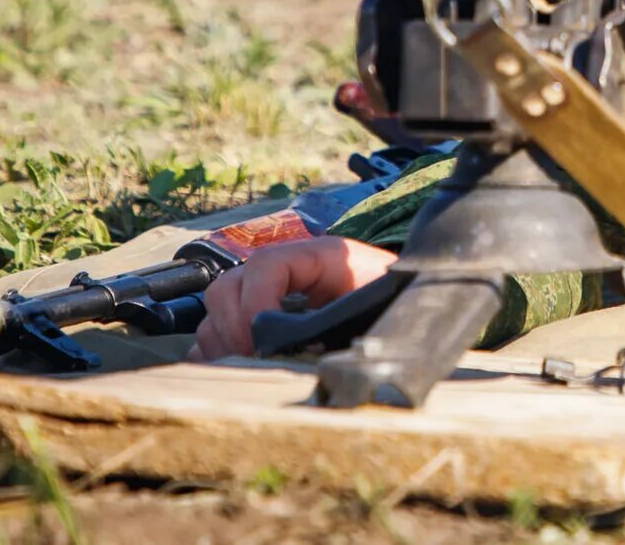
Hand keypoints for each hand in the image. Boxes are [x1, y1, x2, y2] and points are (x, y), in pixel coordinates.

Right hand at [186, 236, 396, 360]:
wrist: (409, 305)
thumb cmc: (396, 305)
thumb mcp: (377, 305)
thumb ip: (342, 319)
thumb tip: (297, 350)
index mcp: (319, 257)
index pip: (265, 265)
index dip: (256, 302)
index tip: (261, 341)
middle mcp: (286, 269)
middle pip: (230, 285)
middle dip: (234, 327)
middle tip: (252, 360)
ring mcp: (268, 292)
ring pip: (218, 308)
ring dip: (223, 341)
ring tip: (246, 366)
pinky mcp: (259, 316)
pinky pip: (216, 327)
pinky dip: (215, 348)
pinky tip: (231, 366)